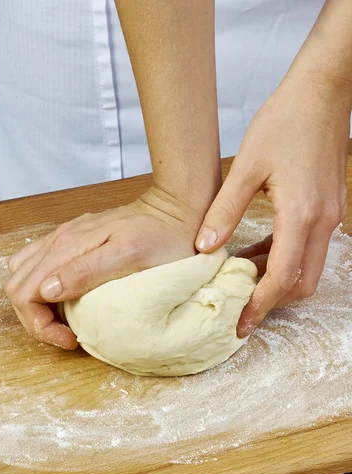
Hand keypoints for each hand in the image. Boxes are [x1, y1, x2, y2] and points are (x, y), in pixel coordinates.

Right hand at [4, 187, 201, 348]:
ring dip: (36, 304)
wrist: (176, 210)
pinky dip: (44, 289)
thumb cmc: (161, 237)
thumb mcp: (129, 257)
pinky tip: (68, 298)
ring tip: (64, 321)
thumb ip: (85, 271)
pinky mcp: (74, 240)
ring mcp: (65, 238)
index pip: (24, 293)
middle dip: (34, 319)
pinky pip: (41, 265)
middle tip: (67, 335)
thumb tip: (46, 290)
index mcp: (67, 247)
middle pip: (18, 286)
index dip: (40, 324)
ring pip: (24, 276)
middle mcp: (59, 240)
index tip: (70, 338)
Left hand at [195, 75, 350, 336]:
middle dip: (272, 300)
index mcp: (301, 214)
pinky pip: (308, 247)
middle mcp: (322, 221)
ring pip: (307, 267)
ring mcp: (329, 216)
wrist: (322, 91)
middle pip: (302, 282)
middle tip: (240, 305)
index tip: (240, 322)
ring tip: (241, 276)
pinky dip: (284, 257)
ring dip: (276, 278)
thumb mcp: (246, 166)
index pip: (281, 277)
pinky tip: (257, 250)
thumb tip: (205, 247)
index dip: (260, 305)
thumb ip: (224, 210)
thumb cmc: (286, 121)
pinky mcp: (328, 207)